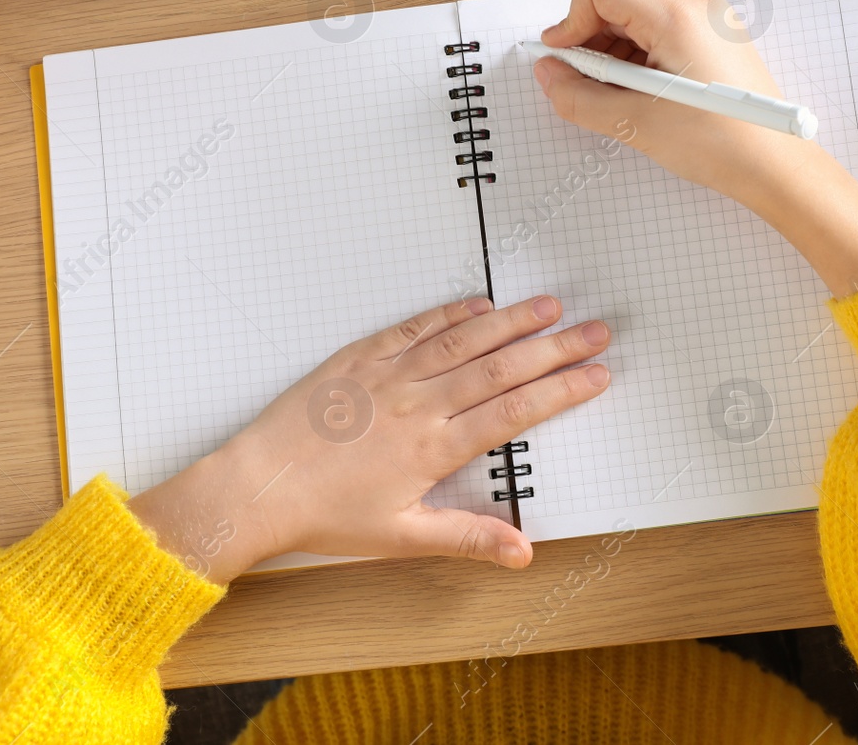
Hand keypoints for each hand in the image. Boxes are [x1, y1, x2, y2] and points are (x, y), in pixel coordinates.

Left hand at [129, 295, 610, 582]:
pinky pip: (414, 328)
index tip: (597, 375)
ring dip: (511, 321)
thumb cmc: (326, 514)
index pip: (514, 413)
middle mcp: (419, 403)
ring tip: (550, 306)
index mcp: (433, 447)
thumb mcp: (402, 536)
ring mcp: (390, 375)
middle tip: (596, 331)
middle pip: (501, 368)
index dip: (561, 391)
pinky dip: (449, 314)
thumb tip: (523, 552)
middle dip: (554, 348)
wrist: (260, 485)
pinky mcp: (360, 358)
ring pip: (463, 341)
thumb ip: (468, 537)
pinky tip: (478, 304)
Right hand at [531, 0, 815, 208]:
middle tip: (589, 89)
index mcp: (676, 17)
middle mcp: (696, 9)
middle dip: (592, 44)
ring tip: (623, 101)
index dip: (571, 22)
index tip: (563, 59)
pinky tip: (644, 98)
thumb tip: (549, 74)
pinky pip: (661, 37)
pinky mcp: (715, 41)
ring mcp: (709, 23)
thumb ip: (579, 96)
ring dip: (616, 57)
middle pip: (617, 4)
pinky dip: (640, 62)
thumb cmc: (724, 144)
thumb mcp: (636, 123)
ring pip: (637, 23)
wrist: (776, 167)